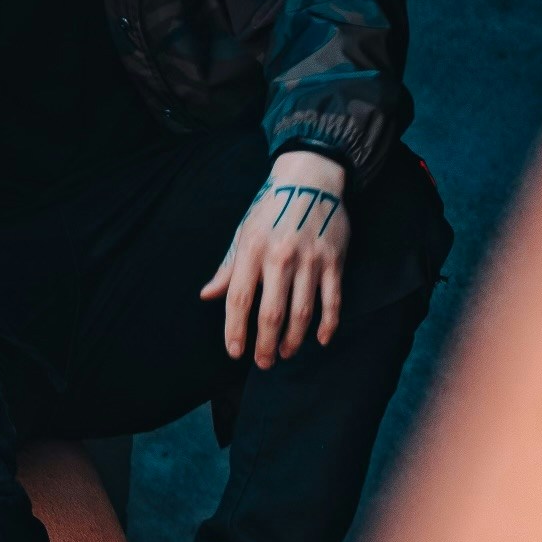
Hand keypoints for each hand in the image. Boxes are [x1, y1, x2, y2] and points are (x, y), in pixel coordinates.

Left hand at [201, 152, 349, 366]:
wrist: (310, 178)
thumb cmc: (271, 209)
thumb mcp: (244, 232)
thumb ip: (228, 267)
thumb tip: (207, 295)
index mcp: (252, 250)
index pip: (240, 299)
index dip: (236, 330)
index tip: (235, 353)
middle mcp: (280, 257)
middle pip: (271, 313)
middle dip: (265, 344)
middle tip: (263, 363)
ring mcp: (309, 260)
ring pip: (301, 312)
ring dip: (293, 340)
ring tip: (286, 354)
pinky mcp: (334, 260)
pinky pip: (332, 300)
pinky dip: (328, 324)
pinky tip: (320, 340)